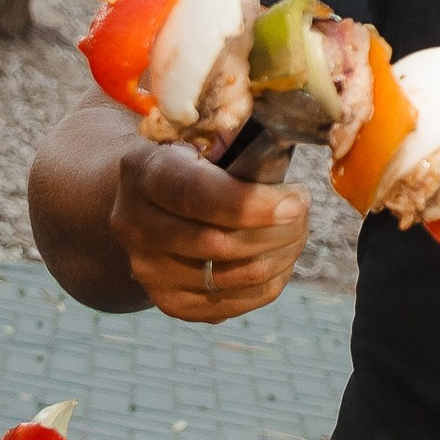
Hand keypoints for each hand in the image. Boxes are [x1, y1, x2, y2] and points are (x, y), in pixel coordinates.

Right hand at [109, 141, 308, 321]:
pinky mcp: (172, 303)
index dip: (249, 203)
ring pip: (235, 275)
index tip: (296, 202)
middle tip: (303, 208)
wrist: (146, 202)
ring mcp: (150, 270)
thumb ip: (234, 141)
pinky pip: (238, 301)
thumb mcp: (201, 137)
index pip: (195, 194)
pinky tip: (280, 255)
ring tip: (296, 228)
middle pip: (218, 243)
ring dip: (281, 253)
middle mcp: (136, 225)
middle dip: (277, 230)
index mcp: (143, 172)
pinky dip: (272, 280)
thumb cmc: (192, 163)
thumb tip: (281, 151)